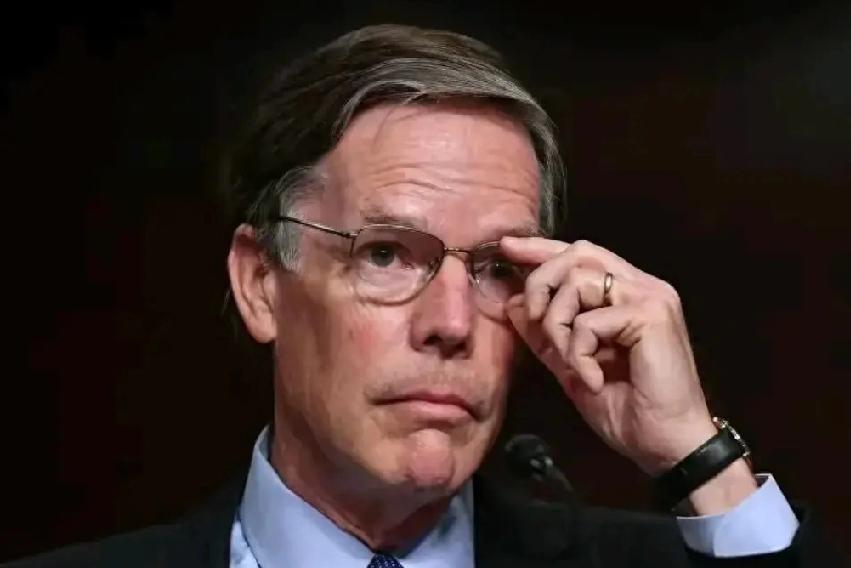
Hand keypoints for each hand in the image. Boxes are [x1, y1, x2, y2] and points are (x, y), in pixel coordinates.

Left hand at [501, 236, 719, 475]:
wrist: (666, 444)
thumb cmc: (627, 408)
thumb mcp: (572, 366)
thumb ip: (546, 334)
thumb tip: (514, 303)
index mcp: (625, 293)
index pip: (580, 253)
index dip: (541, 249)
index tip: (507, 247)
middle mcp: (641, 286)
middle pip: (577, 253)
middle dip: (541, 282)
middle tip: (534, 320)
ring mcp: (650, 297)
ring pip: (578, 281)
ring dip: (558, 324)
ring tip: (570, 361)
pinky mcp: (652, 316)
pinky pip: (590, 320)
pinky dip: (578, 352)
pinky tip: (592, 380)